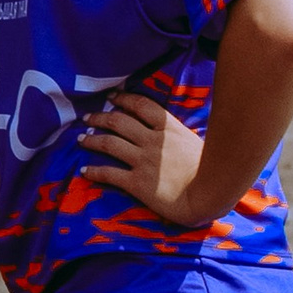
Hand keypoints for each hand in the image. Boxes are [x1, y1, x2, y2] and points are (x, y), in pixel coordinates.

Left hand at [77, 89, 225, 227]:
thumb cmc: (211, 171)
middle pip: (119, 121)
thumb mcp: (195, 143)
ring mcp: (143, 161)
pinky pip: (109, 173)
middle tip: (88, 117)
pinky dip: (94, 171)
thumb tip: (172, 132)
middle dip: (100, 117)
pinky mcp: (137, 182)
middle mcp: (153, 141)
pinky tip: (84, 170)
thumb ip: (179, 136)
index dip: (124, 99)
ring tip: (81, 139)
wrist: (209, 195)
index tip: (112, 98)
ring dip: (92, 139)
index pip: (142, 105)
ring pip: (109, 144)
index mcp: (169, 128)